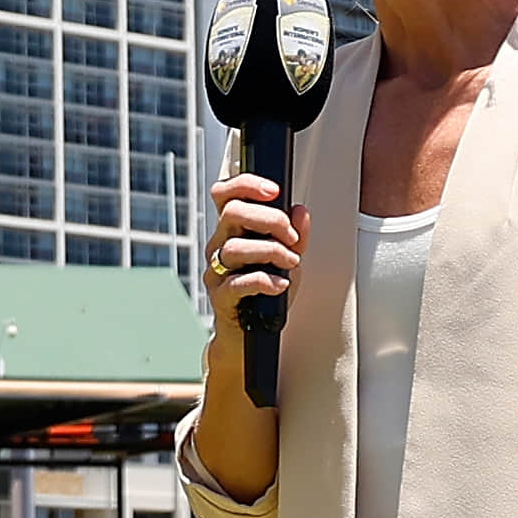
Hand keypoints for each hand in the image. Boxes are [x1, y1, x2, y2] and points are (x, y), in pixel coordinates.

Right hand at [206, 170, 303, 322]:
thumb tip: (300, 212)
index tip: (273, 190)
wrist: (253, 332)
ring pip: (234, 248)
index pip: (225, 194)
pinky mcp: (220, 295)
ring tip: (291, 262)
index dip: (245, 184)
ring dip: (271, 252)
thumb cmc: (266, 292)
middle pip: (231, 213)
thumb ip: (296, 235)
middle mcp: (220, 245)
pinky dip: (265, 281)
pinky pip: (239, 282)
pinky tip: (280, 284)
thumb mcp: (289, 258)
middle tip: (291, 236)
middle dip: (269, 219)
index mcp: (232, 230)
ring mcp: (217, 270)